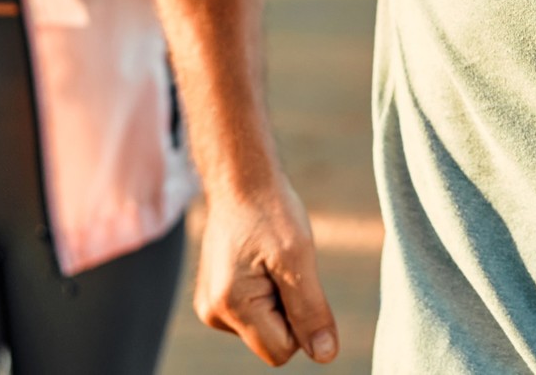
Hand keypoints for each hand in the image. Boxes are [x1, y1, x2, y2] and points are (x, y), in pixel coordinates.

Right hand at [194, 181, 337, 365]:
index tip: (296, 279)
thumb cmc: (270, 211)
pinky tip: (259, 261)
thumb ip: (311, 311)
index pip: (281, 351)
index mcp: (229, 305)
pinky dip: (266, 293)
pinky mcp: (215, 298)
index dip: (301, 323)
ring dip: (278, 300)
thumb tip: (326, 355)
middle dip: (288, 309)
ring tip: (269, 259)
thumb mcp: (299, 258)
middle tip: (283, 265)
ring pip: (264, 329)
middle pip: (272, 342)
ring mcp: (210, 306)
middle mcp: (212, 312)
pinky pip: (254, 315)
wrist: (241, 180)